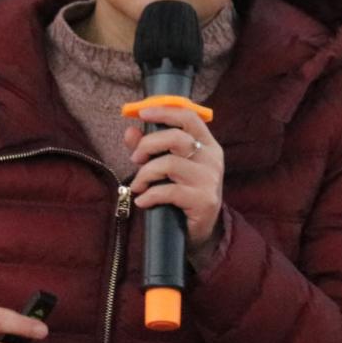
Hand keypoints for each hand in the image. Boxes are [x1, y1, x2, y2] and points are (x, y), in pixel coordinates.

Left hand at [122, 102, 224, 245]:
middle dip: (147, 145)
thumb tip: (129, 130)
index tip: (142, 113)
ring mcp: (209, 179)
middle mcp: (212, 158)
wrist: (198, 230)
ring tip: (138, 186)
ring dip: (145, 174)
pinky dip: (149, 196)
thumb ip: (148, 147)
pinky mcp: (204, 200)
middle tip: (135, 159)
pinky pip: (169, 191)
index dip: (164, 111)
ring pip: (169, 164)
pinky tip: (143, 202)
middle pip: (176, 137)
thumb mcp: (166, 167)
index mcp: (206, 144)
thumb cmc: (181, 192)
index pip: (189, 117)